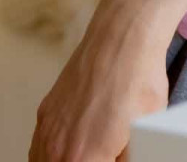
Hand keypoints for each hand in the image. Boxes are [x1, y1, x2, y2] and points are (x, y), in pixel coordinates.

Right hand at [29, 0, 174, 161]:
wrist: (121, 38)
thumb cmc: (139, 81)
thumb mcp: (147, 130)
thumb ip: (129, 156)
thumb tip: (125, 159)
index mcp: (83, 158)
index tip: (111, 156)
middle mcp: (57, 148)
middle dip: (86, 161)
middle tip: (105, 153)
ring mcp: (47, 130)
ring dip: (63, 160)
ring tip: (89, 152)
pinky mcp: (45, 113)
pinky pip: (39, 149)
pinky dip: (50, 156)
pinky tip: (68, 152)